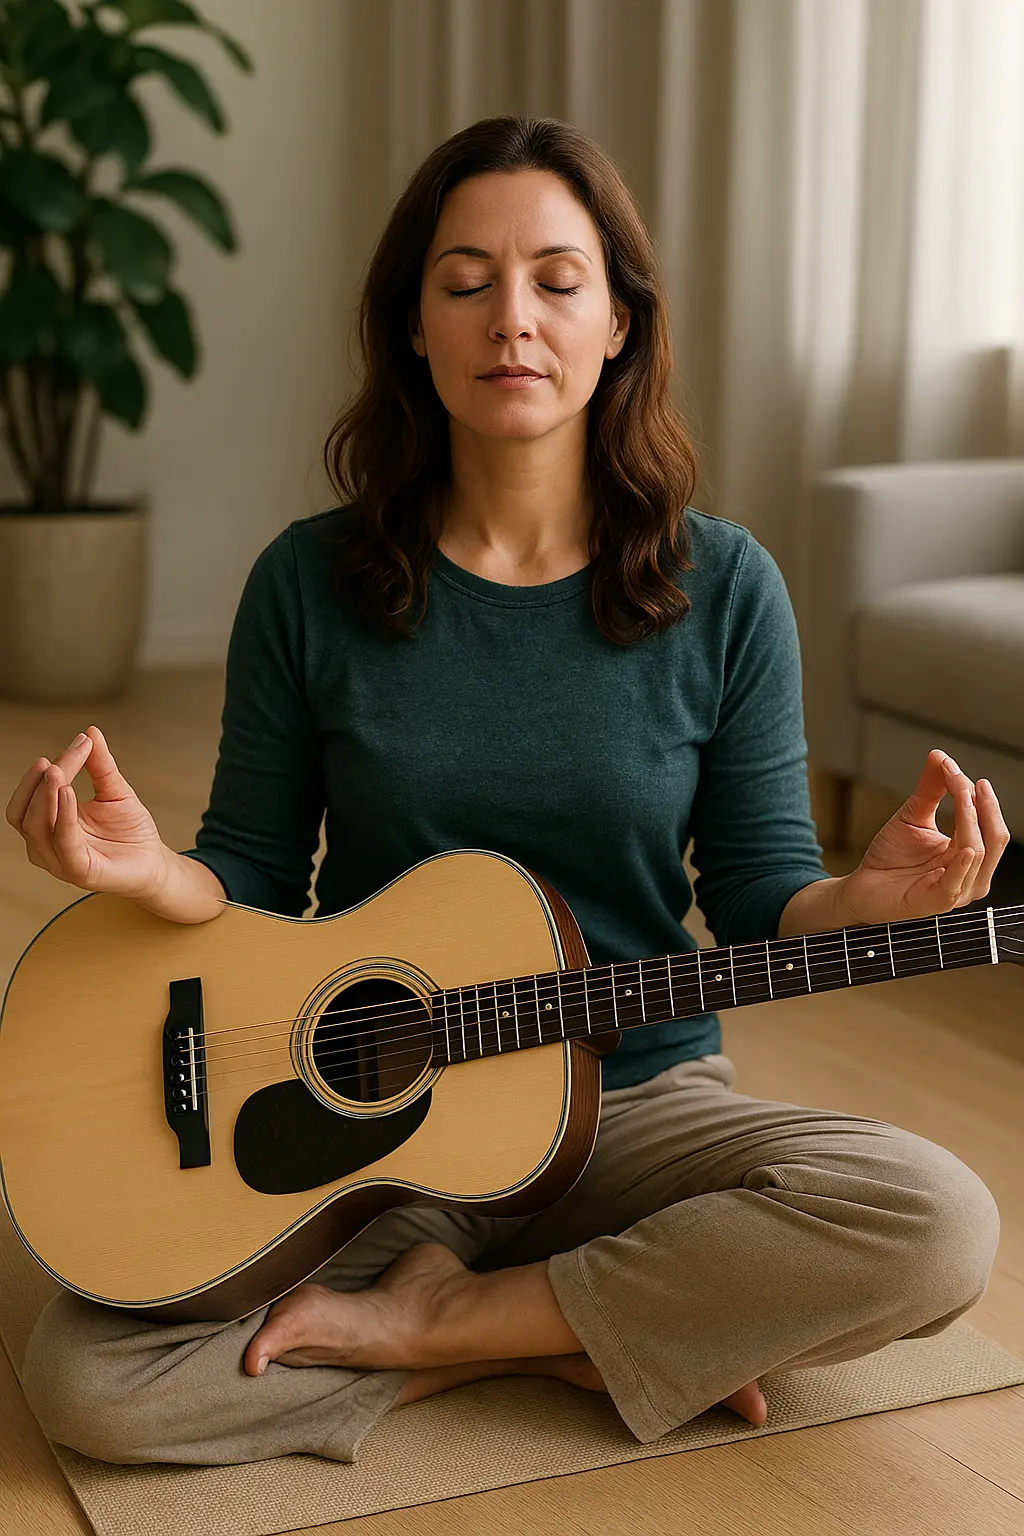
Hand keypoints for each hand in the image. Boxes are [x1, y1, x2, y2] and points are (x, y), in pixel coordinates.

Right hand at [5, 724, 172, 899]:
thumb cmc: (131, 830)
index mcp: (49, 825)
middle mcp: (47, 845)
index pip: (32, 796)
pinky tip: (68, 792)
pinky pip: (62, 843)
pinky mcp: (79, 872)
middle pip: (26, 812)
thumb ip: (99, 765)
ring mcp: (60, 861)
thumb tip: (90, 732)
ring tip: (58, 771)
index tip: (79, 743)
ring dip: (44, 796)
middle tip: (55, 760)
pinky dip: (62, 816)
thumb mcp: (115, 790)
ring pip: (36, 827)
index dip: (45, 771)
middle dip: (38, 783)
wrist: (155, 861)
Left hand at [839, 749, 1009, 926]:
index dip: (978, 796)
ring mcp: (957, 890)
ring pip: (977, 852)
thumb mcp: (912, 816)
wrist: (862, 886)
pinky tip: (964, 845)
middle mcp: (971, 874)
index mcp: (969, 854)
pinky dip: (964, 863)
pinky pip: (958, 882)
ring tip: (961, 794)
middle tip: (966, 780)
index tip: (952, 768)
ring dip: (971, 821)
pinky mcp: (938, 902)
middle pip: (993, 838)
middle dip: (983, 806)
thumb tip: (940, 756)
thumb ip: (930, 789)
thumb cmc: (891, 856)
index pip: (988, 823)